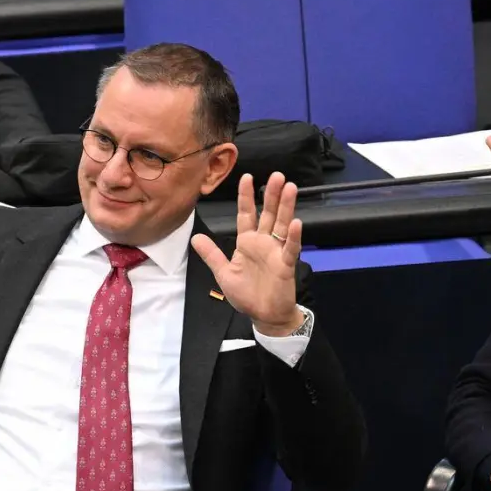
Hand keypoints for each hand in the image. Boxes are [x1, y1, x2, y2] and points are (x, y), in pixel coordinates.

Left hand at [191, 173, 304, 335]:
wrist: (264, 315)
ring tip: (290, 188)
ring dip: (286, 207)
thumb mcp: (224, 273)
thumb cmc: (246, 294)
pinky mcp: (285, 265)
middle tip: (277, 175)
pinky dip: (292, 237)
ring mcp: (276, 252)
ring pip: (282, 225)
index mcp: (247, 242)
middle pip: (268, 214)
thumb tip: (195, 237)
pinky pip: (290, 248)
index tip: (247, 177)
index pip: (246, 214)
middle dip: (271, 195)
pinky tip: (295, 223)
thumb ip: (212, 255)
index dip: (246, 196)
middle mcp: (263, 242)